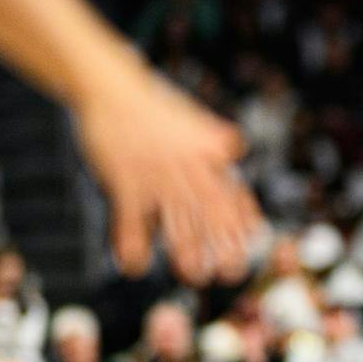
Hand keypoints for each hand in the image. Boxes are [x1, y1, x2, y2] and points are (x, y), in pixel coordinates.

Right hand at [75, 71, 260, 281]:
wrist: (109, 86)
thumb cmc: (148, 105)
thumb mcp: (189, 117)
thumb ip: (211, 136)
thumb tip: (234, 147)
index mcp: (202, 152)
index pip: (231, 190)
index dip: (243, 217)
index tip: (253, 239)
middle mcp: (184, 167)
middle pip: (211, 213)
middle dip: (223, 245)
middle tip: (230, 271)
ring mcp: (155, 176)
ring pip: (176, 223)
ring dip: (186, 254)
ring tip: (192, 275)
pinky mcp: (125, 181)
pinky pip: (131, 222)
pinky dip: (132, 247)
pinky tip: (134, 265)